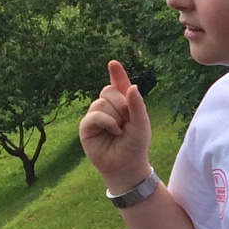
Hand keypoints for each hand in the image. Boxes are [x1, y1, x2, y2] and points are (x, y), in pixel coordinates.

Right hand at [79, 60, 152, 191]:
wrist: (126, 165)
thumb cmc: (135, 144)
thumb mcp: (142, 124)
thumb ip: (137, 105)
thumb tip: (131, 86)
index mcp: (123, 104)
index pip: (119, 85)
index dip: (116, 74)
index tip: (113, 63)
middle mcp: (107, 108)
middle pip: (108, 91)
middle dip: (121, 104)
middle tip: (127, 120)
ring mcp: (95, 116)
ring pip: (101, 102)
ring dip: (115, 116)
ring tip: (120, 130)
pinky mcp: (86, 127)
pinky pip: (94, 115)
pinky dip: (107, 121)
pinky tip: (114, 131)